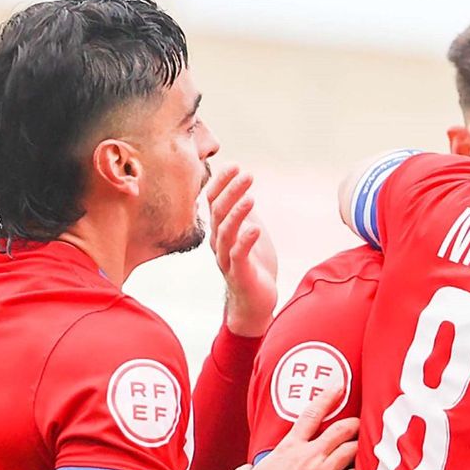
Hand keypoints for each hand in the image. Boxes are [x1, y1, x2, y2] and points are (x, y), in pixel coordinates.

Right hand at [207, 164, 277, 336]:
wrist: (256, 302)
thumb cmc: (253, 266)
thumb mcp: (250, 233)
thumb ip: (244, 214)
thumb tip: (242, 188)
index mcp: (221, 231)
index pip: (214, 201)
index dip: (222, 183)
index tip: (235, 166)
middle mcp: (218, 243)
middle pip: (218, 212)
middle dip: (231, 191)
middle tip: (247, 174)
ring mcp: (226, 259)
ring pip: (226, 232)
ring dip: (237, 213)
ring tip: (250, 198)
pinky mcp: (238, 274)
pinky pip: (238, 255)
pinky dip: (246, 240)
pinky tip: (256, 228)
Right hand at [232, 382, 357, 469]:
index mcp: (289, 447)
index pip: (312, 414)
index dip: (328, 397)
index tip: (339, 387)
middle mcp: (309, 455)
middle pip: (341, 429)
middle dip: (354, 424)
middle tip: (360, 424)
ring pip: (352, 450)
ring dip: (361, 447)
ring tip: (366, 449)